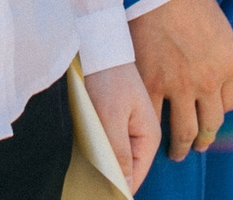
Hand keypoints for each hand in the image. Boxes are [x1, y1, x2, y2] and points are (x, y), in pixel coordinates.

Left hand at [81, 62, 159, 191]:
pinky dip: (97, 151)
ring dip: (101, 164)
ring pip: (116, 160)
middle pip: (127, 171)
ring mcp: (132, 130)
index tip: (96, 193)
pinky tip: (84, 151)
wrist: (101, 47)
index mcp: (150, 137)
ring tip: (82, 169)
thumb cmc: (108, 79)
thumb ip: (119, 153)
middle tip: (85, 183)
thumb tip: (124, 187)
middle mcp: (144, 137)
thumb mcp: (111, 118)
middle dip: (108, 178)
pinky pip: (109, 147)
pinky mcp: (118, 124)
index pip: (135, 177)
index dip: (117, 189)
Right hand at [129, 0, 232, 162]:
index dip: (219, 111)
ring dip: (182, 146)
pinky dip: (154, 131)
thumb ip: (222, 55)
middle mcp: (212, 81)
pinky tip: (150, 134)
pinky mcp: (154, 85)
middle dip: (205, 139)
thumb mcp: (221, 28)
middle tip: (197, 145)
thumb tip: (218, 72)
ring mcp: (182, 87)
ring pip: (186, 132)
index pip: (231, 103)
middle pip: (212, 124)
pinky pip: (156, 120)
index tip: (211, 116)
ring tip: (177, 152)